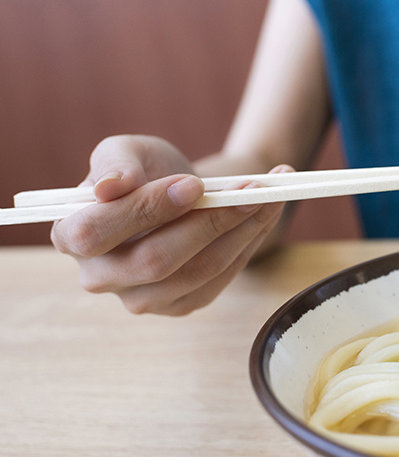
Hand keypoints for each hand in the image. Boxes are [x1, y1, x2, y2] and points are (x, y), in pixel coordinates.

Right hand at [51, 135, 286, 315]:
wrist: (180, 194)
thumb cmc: (146, 171)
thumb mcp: (127, 151)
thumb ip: (114, 163)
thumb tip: (109, 188)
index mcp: (71, 237)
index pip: (97, 232)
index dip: (145, 210)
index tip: (192, 184)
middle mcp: (100, 278)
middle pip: (155, 261)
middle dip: (210, 222)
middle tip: (251, 189)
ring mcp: (142, 299)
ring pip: (198, 272)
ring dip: (242, 231)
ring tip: (269, 194)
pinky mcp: (182, 305)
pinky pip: (221, 278)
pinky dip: (250, 242)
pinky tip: (267, 212)